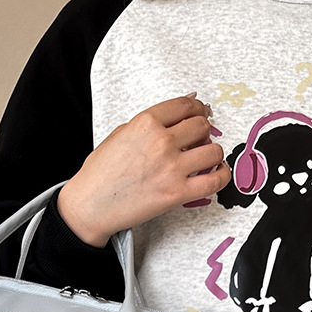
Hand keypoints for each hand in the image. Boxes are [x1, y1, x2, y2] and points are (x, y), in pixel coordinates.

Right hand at [57, 94, 230, 244]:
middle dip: (203, 131)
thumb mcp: (119, 135)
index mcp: (145, 123)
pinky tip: (217, 173)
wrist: (90, 206)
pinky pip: (214, 180)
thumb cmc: (99, 174)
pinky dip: (221, 175)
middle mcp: (161, 142)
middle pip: (201, 125)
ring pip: (213, 150)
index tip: (200, 112)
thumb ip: (148, 125)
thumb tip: (176, 116)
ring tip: (206, 158)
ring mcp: (171, 167)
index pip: (185, 105)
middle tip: (199, 139)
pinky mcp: (177, 193)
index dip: (197, 108)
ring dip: (213, 153)